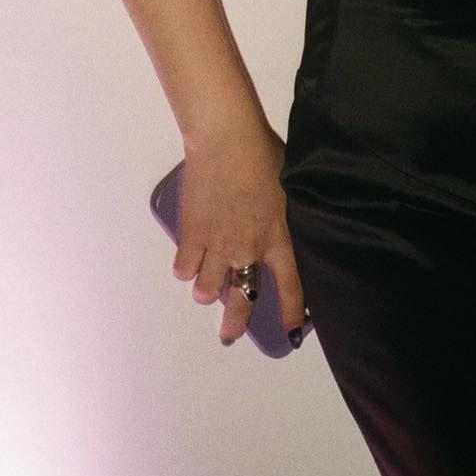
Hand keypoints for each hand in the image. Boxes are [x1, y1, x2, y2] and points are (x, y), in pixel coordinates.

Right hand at [170, 122, 308, 345]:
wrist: (227, 141)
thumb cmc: (265, 152)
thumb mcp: (290, 186)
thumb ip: (287, 212)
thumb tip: (285, 220)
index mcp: (278, 237)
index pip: (291, 286)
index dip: (290, 313)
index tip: (292, 334)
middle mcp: (248, 250)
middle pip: (242, 299)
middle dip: (235, 321)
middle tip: (229, 332)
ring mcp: (217, 245)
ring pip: (206, 289)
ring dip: (206, 291)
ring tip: (206, 288)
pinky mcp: (191, 234)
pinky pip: (183, 268)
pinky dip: (185, 268)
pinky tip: (189, 261)